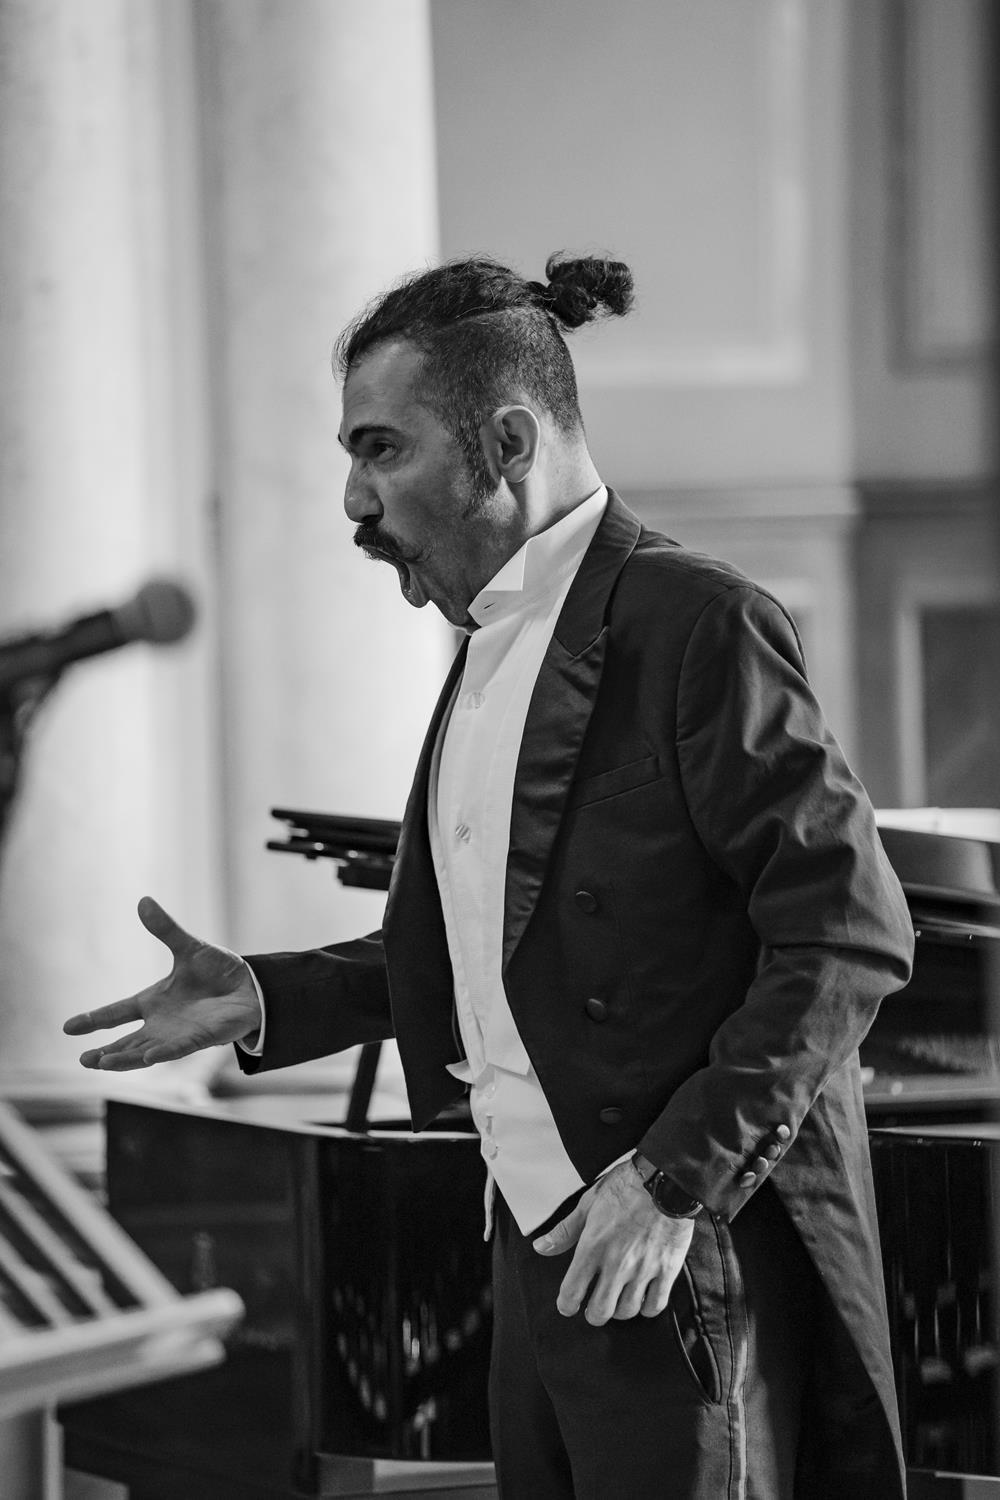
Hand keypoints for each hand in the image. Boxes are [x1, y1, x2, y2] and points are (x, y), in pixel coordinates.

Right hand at [63, 896, 262, 1069]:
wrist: (252, 986)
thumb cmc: (218, 972)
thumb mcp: (189, 948)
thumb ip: (165, 929)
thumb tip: (144, 900)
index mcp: (153, 1001)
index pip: (117, 1012)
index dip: (93, 1020)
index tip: (68, 1028)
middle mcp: (161, 1022)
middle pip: (126, 1041)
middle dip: (104, 1052)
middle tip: (83, 1059)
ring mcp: (179, 1034)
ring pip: (145, 1051)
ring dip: (125, 1058)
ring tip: (101, 1063)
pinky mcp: (200, 1039)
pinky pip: (177, 1049)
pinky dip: (162, 1053)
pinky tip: (146, 1057)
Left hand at [532, 1160, 694, 1324]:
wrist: (665, 1178)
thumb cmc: (626, 1187)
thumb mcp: (588, 1203)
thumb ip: (565, 1231)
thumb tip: (542, 1247)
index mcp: (593, 1246)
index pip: (572, 1292)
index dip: (566, 1305)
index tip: (568, 1305)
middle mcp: (617, 1263)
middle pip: (600, 1312)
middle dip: (593, 1313)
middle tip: (594, 1306)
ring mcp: (643, 1269)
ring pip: (627, 1311)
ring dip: (619, 1310)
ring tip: (618, 1299)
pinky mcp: (667, 1270)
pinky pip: (655, 1305)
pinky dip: (646, 1308)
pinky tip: (642, 1297)